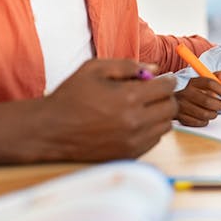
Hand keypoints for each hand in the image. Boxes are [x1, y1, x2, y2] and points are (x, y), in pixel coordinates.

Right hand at [40, 58, 177, 160]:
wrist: (50, 131)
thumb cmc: (71, 97)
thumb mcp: (94, 69)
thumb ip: (128, 65)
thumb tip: (155, 70)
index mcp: (128, 98)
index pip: (166, 88)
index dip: (167, 80)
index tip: (164, 78)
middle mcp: (135, 122)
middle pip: (171, 107)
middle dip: (166, 96)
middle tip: (155, 92)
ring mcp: (133, 141)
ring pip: (165, 125)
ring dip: (160, 114)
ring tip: (144, 107)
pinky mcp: (129, 155)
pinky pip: (154, 140)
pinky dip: (151, 130)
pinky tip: (135, 122)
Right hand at [175, 70, 220, 126]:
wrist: (187, 99)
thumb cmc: (204, 89)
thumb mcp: (215, 78)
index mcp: (194, 82)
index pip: (210, 83)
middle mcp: (185, 92)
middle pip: (207, 101)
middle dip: (219, 105)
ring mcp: (182, 106)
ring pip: (204, 114)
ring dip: (213, 114)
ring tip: (213, 110)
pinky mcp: (181, 117)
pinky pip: (199, 122)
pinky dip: (205, 121)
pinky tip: (204, 116)